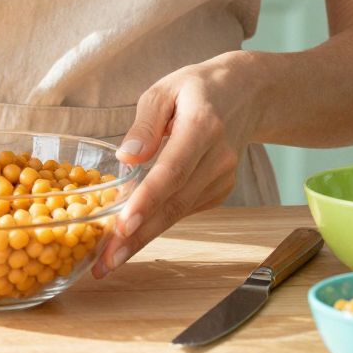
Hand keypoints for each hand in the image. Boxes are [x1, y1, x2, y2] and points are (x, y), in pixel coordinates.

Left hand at [96, 55, 262, 277]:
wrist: (247, 94)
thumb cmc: (196, 89)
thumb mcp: (165, 89)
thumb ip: (144, 123)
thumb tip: (125, 158)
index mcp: (202, 126)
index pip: (172, 170)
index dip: (147, 200)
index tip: (122, 226)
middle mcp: (218, 158)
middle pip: (174, 203)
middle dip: (138, 236)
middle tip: (105, 262)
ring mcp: (223, 178)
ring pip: (178, 214)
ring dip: (143, 238)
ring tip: (108, 260)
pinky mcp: (221, 190)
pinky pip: (184, 210)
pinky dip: (157, 224)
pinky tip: (132, 235)